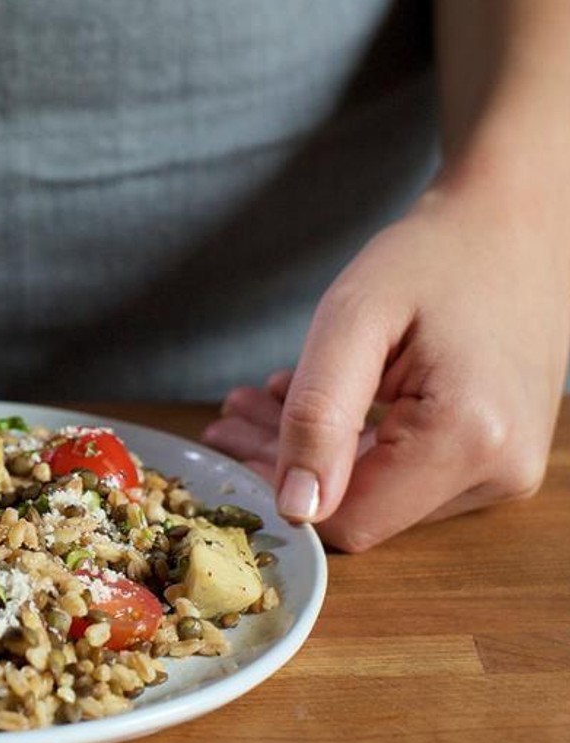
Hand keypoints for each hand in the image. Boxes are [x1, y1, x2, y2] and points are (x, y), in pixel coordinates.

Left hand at [202, 180, 568, 551]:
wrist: (513, 222)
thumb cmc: (435, 256)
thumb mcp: (353, 321)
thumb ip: (319, 416)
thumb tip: (295, 507)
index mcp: (469, 440)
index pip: (351, 521)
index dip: (279, 491)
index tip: (228, 443)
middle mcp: (501, 472)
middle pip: (363, 507)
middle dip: (286, 464)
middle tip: (230, 414)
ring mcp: (508, 469)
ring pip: (381, 493)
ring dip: (313, 451)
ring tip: (258, 401)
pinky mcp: (500, 456)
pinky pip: (410, 473)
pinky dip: (352, 444)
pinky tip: (308, 403)